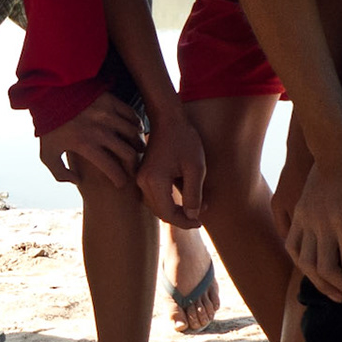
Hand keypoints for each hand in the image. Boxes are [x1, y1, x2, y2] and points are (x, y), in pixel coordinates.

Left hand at [38, 92, 143, 189]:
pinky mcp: (110, 101)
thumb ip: (60, 173)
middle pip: (128, 153)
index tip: (121, 183)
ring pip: (133, 134)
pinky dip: (136, 125)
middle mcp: (100, 131)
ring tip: (137, 150)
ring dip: (137, 144)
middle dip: (133, 165)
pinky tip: (134, 130)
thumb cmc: (48, 126)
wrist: (47, 93)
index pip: (112, 169)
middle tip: (133, 169)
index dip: (120, 180)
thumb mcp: (47, 154)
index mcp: (86, 146)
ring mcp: (107, 114)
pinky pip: (131, 115)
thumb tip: (77, 181)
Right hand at [135, 106, 206, 227]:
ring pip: (157, 206)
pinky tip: (184, 197)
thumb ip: (194, 195)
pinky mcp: (142, 174)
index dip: (185, 222)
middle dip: (181, 218)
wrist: (168, 119)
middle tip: (200, 216)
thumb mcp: (196, 168)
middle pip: (161, 212)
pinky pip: (154, 196)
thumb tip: (192, 216)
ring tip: (195, 206)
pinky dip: (168, 201)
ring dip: (174, 210)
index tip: (201, 222)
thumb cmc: (184, 140)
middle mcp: (142, 182)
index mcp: (155, 181)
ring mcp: (140, 178)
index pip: (169, 214)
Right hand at [285, 137, 341, 300]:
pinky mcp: (298, 214)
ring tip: (338, 292)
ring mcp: (305, 219)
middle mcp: (320, 223)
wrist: (336, 147)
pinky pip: (292, 247)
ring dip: (321, 283)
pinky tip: (316, 271)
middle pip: (327, 270)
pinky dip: (302, 265)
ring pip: (305, 264)